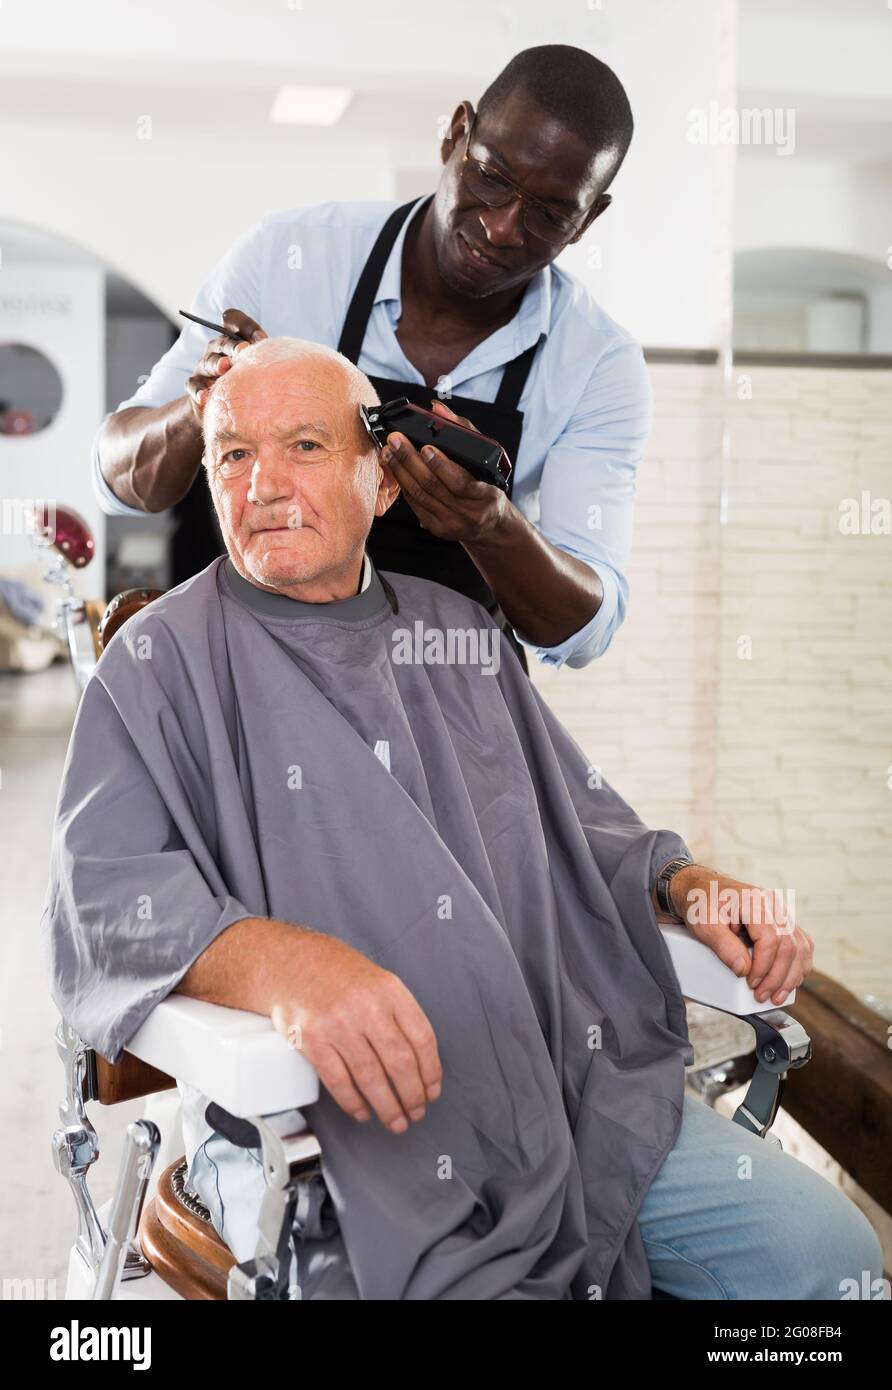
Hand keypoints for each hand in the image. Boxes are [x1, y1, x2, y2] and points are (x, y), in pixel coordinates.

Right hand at [184, 307, 267, 422]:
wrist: (226, 406)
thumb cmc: (247, 381)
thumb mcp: (257, 365)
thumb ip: (264, 354)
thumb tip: (269, 348)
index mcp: (233, 339)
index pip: (234, 321)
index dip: (246, 325)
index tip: (261, 338)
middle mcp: (217, 349)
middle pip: (223, 342)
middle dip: (233, 345)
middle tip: (243, 350)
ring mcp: (204, 366)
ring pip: (208, 361)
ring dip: (216, 364)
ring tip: (224, 367)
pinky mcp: (196, 385)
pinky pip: (193, 385)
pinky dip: (198, 391)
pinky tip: (204, 396)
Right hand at [269, 932, 441, 1134]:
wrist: (293, 963)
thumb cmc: (341, 977)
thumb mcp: (379, 982)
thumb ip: (401, 1015)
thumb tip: (423, 1065)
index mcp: (390, 990)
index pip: (422, 1039)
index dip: (431, 1072)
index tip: (432, 1091)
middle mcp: (366, 1006)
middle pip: (400, 1063)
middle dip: (412, 1096)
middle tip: (415, 1113)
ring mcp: (337, 1024)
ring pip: (371, 1078)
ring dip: (387, 1107)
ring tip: (395, 1121)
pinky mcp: (311, 1040)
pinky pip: (338, 1081)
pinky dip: (354, 1103)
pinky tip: (363, 1112)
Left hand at [381, 399, 509, 542]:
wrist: (491, 525)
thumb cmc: (488, 487)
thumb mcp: (488, 457)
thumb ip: (464, 430)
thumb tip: (438, 409)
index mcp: (485, 496)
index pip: (460, 482)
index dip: (440, 465)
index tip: (425, 447)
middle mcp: (468, 513)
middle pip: (433, 486)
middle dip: (410, 461)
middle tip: (395, 441)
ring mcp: (450, 524)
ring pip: (419, 495)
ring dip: (400, 471)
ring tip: (389, 452)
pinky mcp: (437, 528)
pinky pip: (415, 504)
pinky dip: (403, 485)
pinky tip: (394, 469)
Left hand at [668, 865, 813, 1005]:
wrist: (698, 887)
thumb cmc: (700, 903)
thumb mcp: (703, 924)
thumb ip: (723, 946)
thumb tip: (744, 969)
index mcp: (754, 901)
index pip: (771, 939)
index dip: (764, 967)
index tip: (751, 983)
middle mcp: (772, 904)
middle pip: (790, 946)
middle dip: (779, 977)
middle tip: (763, 996)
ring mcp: (779, 911)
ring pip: (801, 946)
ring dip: (792, 975)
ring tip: (777, 995)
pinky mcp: (781, 920)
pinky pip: (800, 943)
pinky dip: (797, 965)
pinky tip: (787, 980)